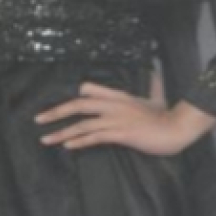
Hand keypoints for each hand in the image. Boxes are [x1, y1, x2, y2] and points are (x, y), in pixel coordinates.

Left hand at [35, 84, 215, 156]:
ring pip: (82, 123)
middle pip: (78, 104)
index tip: (58, 106)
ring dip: (61, 132)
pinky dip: (79, 140)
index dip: (73, 97)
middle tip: (38, 120)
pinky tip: (67, 145)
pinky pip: (95, 136)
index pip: (90, 90)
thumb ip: (152, 86)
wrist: (178, 128)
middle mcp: (114, 104)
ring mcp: (116, 118)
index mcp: (119, 96)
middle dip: (56, 112)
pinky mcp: (121, 133)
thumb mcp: (155, 97)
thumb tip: (155, 70)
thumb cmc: (167, 116)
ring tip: (46, 139)